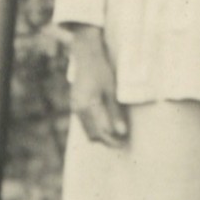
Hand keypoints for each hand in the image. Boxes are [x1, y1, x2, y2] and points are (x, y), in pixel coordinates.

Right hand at [69, 26, 128, 147]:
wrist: (86, 56)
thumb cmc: (102, 71)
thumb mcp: (112, 91)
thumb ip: (116, 113)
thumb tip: (122, 132)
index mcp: (88, 106)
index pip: (101, 132)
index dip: (113, 140)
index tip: (124, 143)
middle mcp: (78, 109)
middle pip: (92, 135)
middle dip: (107, 141)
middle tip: (122, 141)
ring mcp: (74, 107)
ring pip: (87, 130)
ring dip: (100, 135)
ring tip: (115, 134)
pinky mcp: (74, 104)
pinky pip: (84, 122)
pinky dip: (94, 127)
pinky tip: (105, 124)